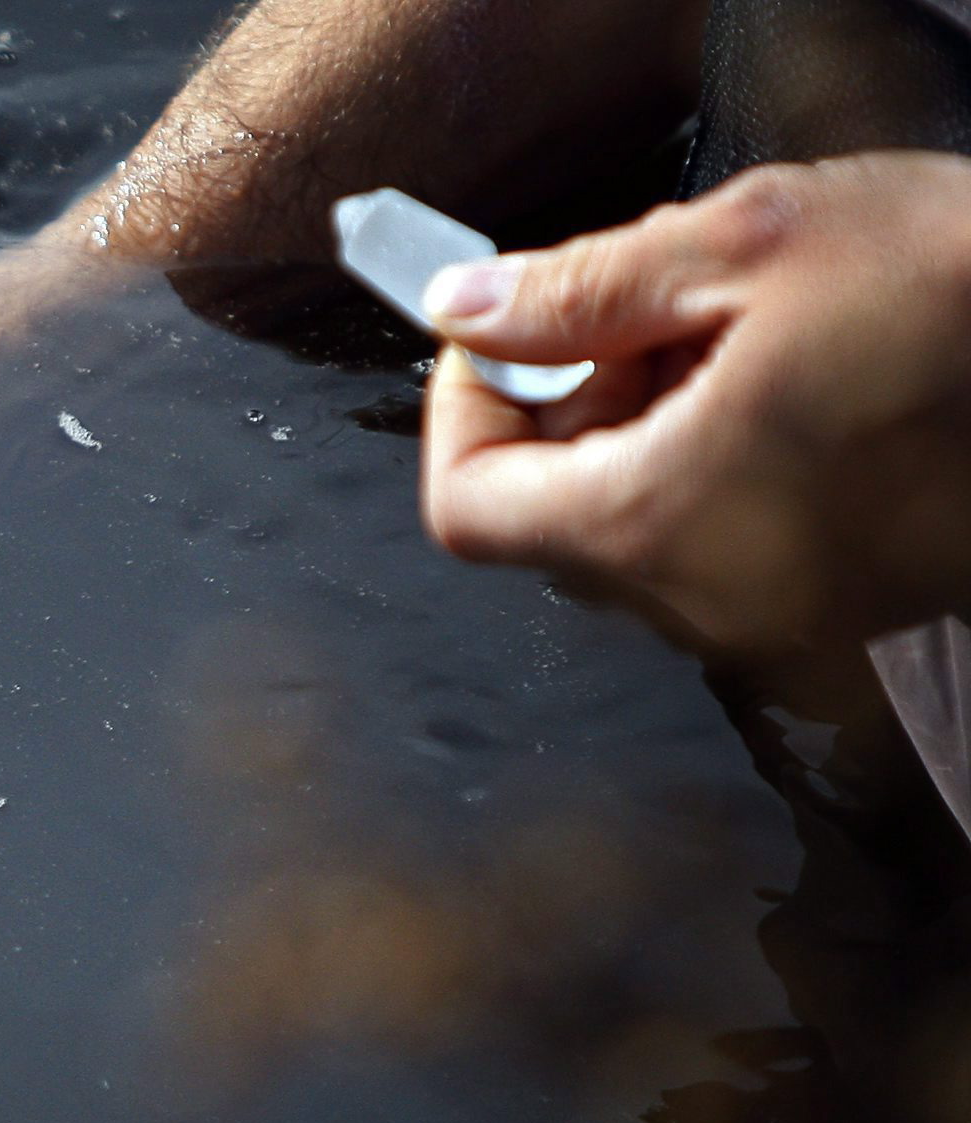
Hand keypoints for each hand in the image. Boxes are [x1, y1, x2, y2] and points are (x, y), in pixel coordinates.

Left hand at [419, 151, 970, 652]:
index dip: (462, 412)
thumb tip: (460, 313)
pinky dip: (709, 469)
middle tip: (639, 307)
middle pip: (548, 521)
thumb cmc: (967, 291)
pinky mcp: (840, 610)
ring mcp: (775, 620)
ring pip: (632, 532)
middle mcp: (701, 603)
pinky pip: (717, 550)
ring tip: (731, 332)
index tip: (506, 332)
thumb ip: (577, 288)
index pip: (467, 509)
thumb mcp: (751, 244)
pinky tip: (785, 382)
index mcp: (655, 522)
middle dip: (564, 407)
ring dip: (640, 431)